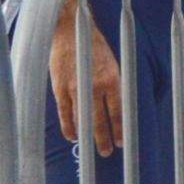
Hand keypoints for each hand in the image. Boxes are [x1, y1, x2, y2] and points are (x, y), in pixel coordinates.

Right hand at [48, 7, 123, 157]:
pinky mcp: (60, 88)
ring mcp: (76, 88)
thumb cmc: (94, 47)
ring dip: (88, 136)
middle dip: (105, 138)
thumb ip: (113, 85)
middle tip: (108, 152)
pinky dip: (69, 126)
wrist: (71, 31)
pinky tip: (73, 136)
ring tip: (93, 149)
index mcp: (112, 80)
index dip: (119, 129)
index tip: (122, 142)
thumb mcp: (112, 64)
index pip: (118, 111)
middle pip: (101, 120)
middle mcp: (96, 86)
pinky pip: (65, 113)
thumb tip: (116, 106)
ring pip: (83, 119)